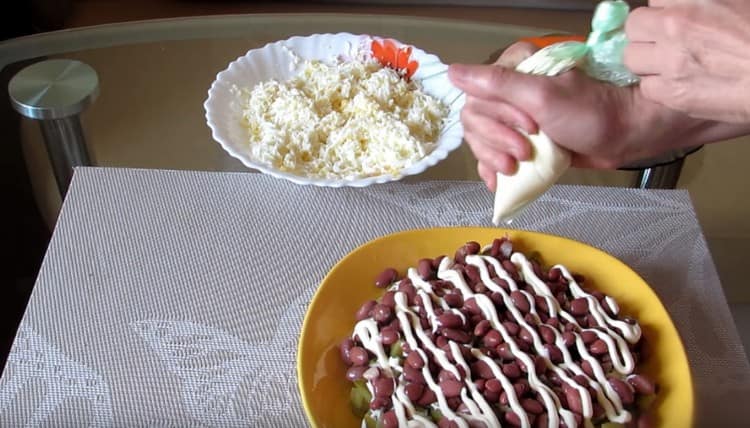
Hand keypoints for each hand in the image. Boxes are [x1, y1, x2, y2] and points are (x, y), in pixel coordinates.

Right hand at [449, 42, 651, 188]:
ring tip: (516, 167)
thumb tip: (453, 72)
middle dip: (496, 141)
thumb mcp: (542, 96)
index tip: (528, 128)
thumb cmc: (590, 113)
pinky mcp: (523, 141)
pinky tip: (498, 182)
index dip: (496, 117)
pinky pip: (492, 156)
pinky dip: (492, 170)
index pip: (477, 96)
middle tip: (523, 153)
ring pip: (481, 140)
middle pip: (475, 121)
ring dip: (493, 157)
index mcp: (514, 71)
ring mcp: (515, 118)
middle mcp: (510, 92)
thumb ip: (497, 84)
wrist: (626, 136)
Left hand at [624, 0, 749, 122]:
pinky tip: (680, 83)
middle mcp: (675, 27)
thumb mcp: (740, 2)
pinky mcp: (674, 94)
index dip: (665, 9)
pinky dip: (659, 86)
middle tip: (667, 39)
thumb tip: (697, 6)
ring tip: (672, 62)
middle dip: (648, 31)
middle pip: (635, 25)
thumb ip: (707, 3)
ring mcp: (671, 62)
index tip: (677, 16)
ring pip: (634, 58)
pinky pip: (648, 87)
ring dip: (649, 59)